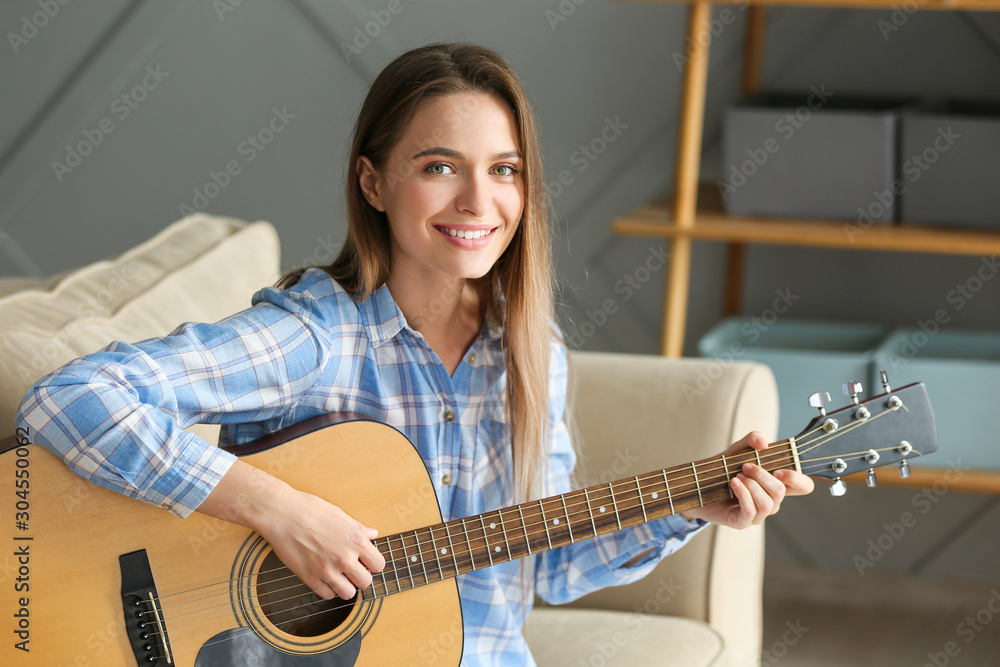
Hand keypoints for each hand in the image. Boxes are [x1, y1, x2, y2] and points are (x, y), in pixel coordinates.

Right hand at [199, 460, 384, 599]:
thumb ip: (358, 528)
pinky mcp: (310, 578)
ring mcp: (327, 571)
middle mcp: (344, 558)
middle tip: (352, 569)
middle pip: (365, 582)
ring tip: (339, 575)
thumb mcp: (340, 514)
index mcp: (356, 540)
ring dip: (346, 586)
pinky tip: (324, 577)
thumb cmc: (309, 509)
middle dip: (360, 576)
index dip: (373, 563)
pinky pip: (327, 595)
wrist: (281, 514)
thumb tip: (372, 534)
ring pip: (348, 593)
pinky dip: (328, 589)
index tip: (367, 561)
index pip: (379, 564)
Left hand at [682, 431, 813, 528]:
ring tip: (736, 476)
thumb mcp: (738, 449)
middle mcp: (771, 501)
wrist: (698, 485)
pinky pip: (751, 511)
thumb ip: (752, 439)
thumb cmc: (723, 469)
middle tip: (745, 466)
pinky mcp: (742, 522)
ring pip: (768, 503)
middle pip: (781, 492)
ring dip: (752, 485)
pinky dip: (743, 494)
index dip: (797, 479)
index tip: (780, 470)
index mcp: (776, 484)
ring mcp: (758, 514)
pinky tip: (733, 483)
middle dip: (762, 475)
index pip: (803, 487)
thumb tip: (763, 443)